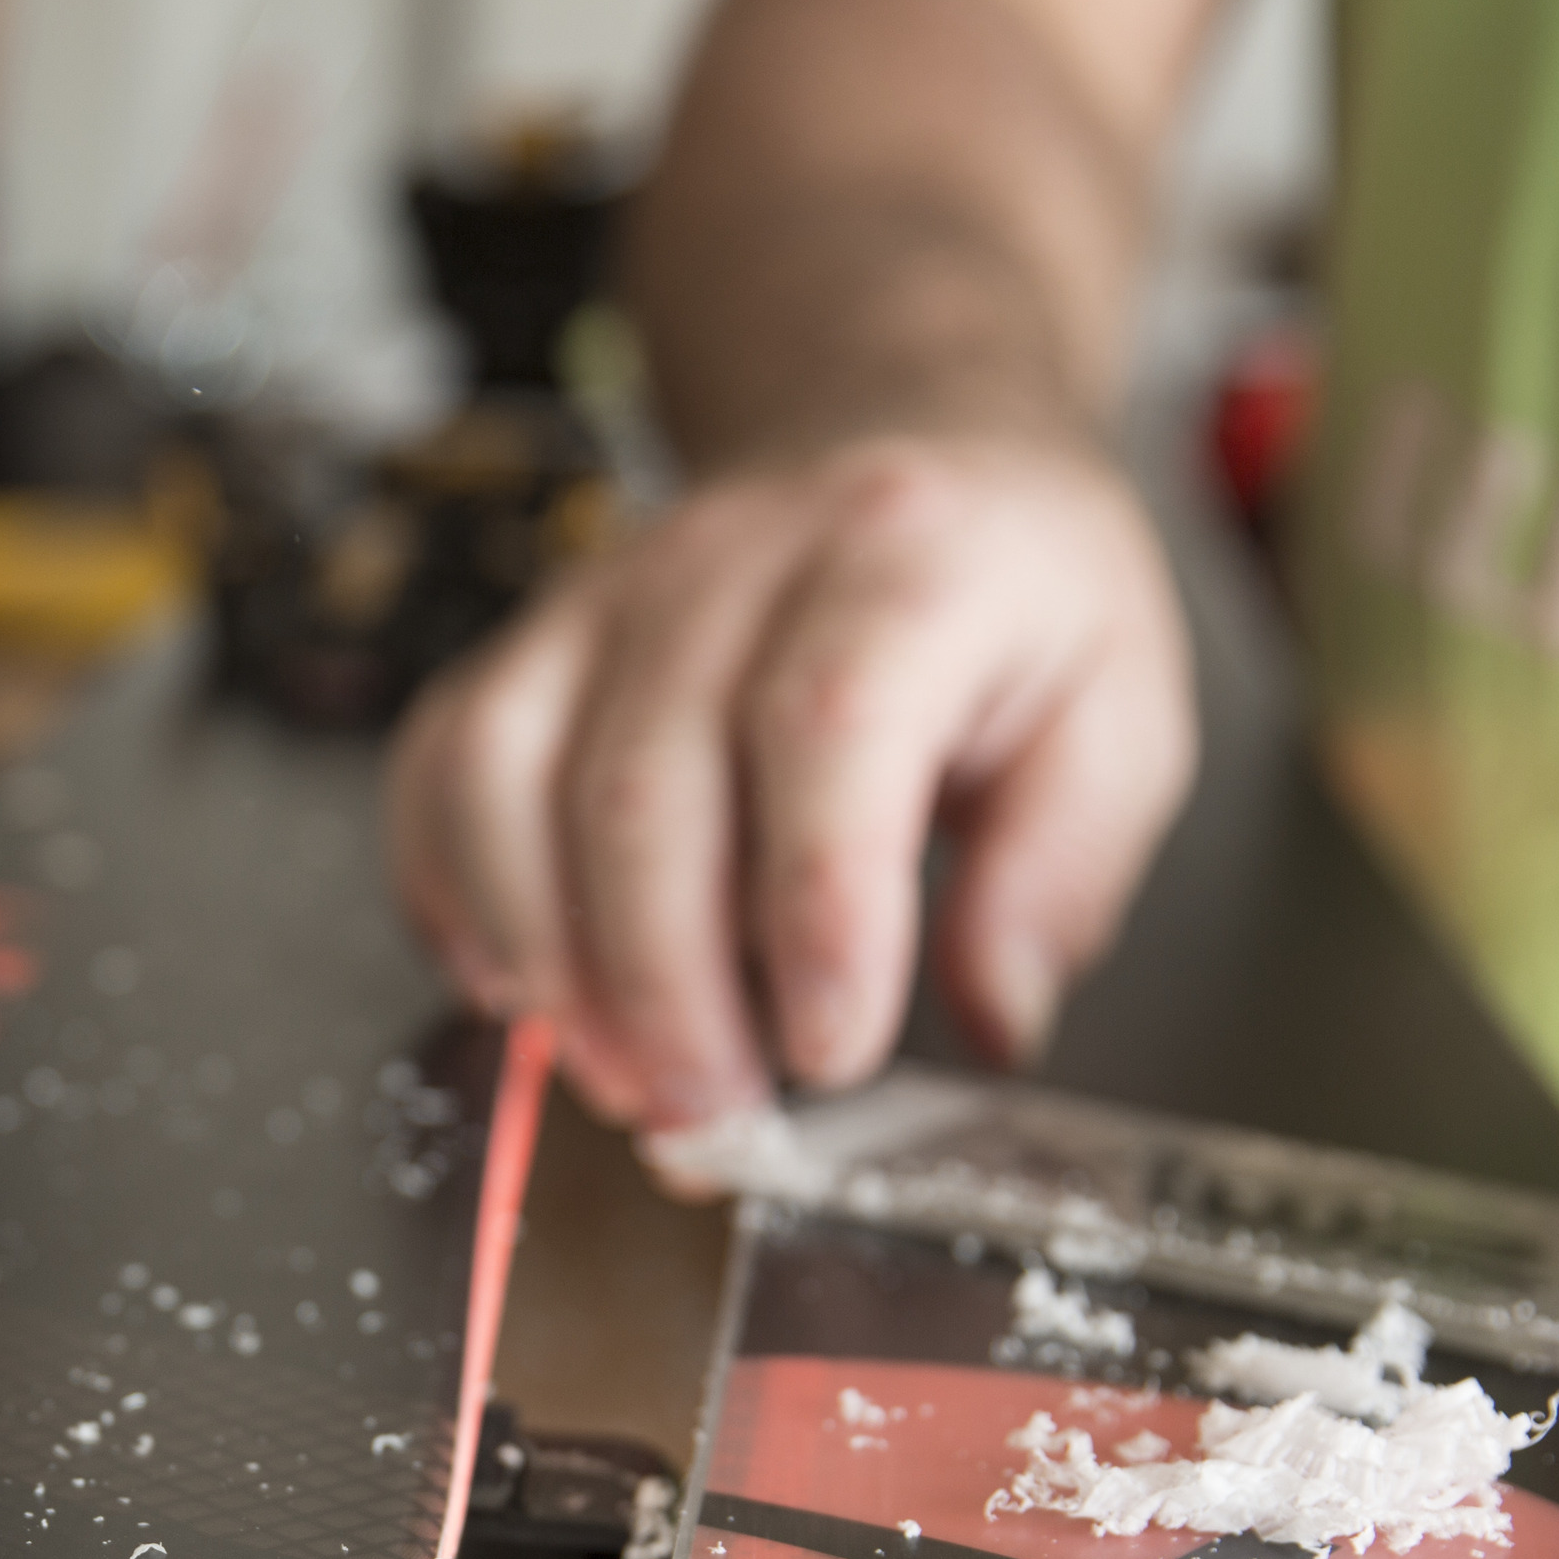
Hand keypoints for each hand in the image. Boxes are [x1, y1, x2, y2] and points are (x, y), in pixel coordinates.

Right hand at [384, 431, 1195, 1130]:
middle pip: (642, 782)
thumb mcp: (1118, 714)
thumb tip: (994, 1013)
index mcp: (908, 562)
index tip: (831, 1049)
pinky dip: (453, 898)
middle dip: (667, 989)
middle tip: (717, 1116)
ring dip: (549, 961)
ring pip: (509, 775)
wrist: (903, 442)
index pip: (829, 725)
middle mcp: (732, 561)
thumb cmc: (1006, 599)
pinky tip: (524, 988)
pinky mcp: (525, 647)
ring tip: (624, 1076)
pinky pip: (439, 770)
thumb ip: (1066, 870)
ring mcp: (603, 599)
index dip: (815, 909)